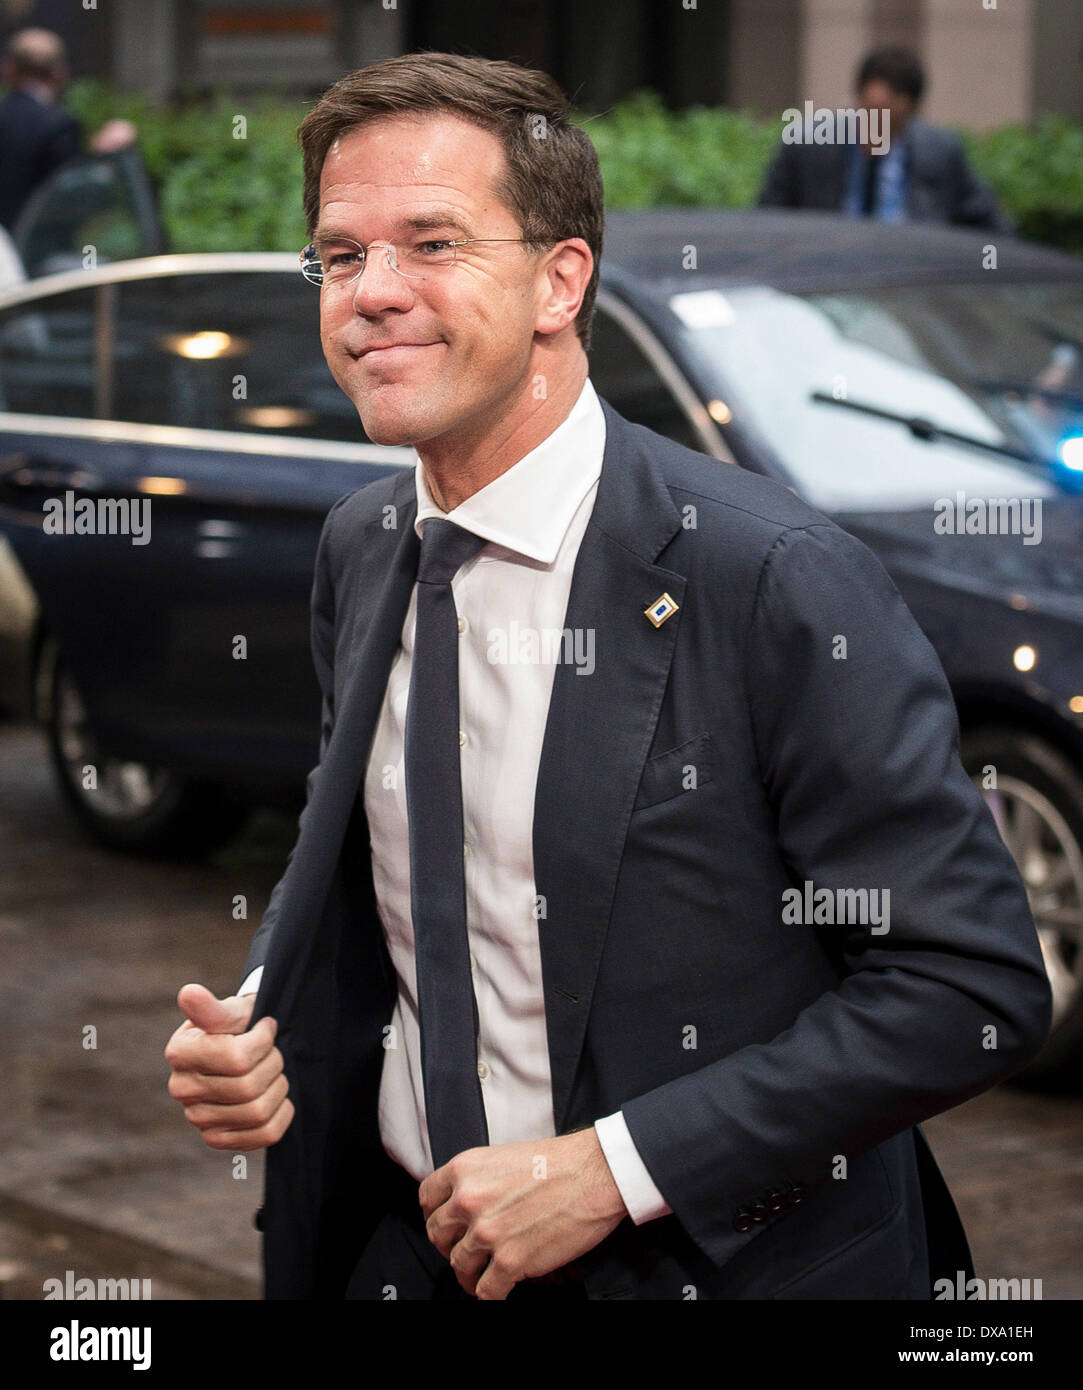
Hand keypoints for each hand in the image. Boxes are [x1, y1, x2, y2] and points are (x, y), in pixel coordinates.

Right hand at [164, 983, 293, 1150]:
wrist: (241, 1049)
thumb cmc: (237, 1026)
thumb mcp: (230, 1012)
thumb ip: (211, 1008)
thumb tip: (189, 993)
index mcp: (180, 1052)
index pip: (237, 1058)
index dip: (263, 1041)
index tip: (266, 1027)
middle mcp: (181, 1089)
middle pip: (249, 1087)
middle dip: (272, 1063)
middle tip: (271, 1051)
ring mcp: (197, 1119)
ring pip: (258, 1112)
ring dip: (278, 1087)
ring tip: (271, 1071)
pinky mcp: (217, 1139)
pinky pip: (265, 1134)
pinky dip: (281, 1113)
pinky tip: (273, 1095)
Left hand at [419, 1129, 626, 1299]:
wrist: (595, 1173)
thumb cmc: (559, 1162)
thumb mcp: (504, 1156)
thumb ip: (479, 1179)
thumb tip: (469, 1204)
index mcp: (465, 1169)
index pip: (427, 1198)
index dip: (435, 1215)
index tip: (446, 1225)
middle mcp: (469, 1200)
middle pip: (437, 1235)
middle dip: (450, 1246)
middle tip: (465, 1251)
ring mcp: (487, 1232)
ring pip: (459, 1266)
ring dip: (471, 1274)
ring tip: (484, 1274)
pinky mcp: (510, 1261)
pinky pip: (486, 1293)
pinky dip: (491, 1295)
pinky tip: (502, 1288)